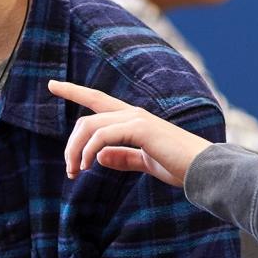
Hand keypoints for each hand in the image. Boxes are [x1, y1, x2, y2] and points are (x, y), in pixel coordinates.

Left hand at [47, 79, 211, 188]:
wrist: (204, 169)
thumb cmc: (180, 166)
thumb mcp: (146, 162)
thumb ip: (124, 158)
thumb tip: (99, 157)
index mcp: (133, 120)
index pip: (98, 101)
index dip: (74, 91)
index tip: (52, 85)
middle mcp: (132, 114)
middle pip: (87, 119)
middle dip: (71, 144)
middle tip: (70, 170)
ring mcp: (136, 119)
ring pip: (90, 126)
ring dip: (76, 150)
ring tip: (75, 172)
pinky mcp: (140, 129)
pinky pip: (102, 135)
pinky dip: (90, 150)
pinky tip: (88, 166)